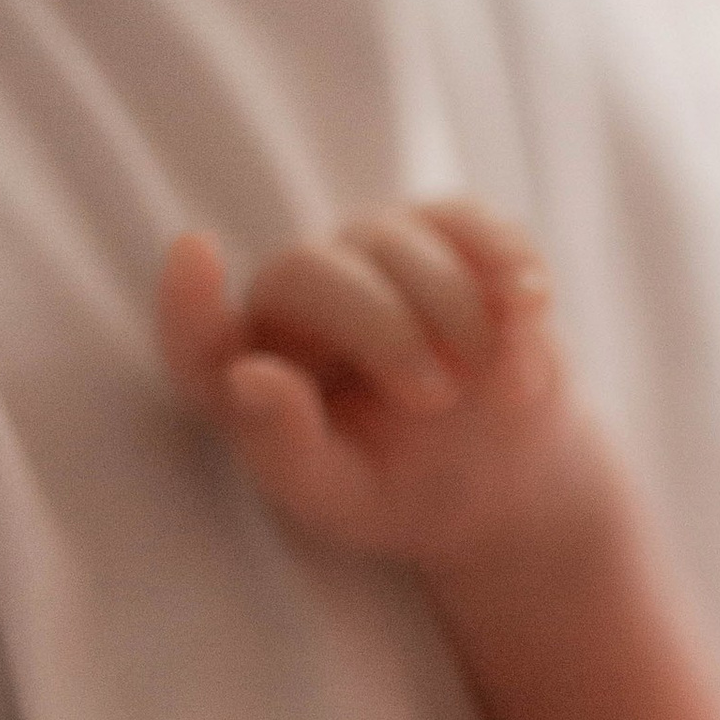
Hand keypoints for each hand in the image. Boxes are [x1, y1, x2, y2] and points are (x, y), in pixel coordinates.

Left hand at [159, 197, 596, 572]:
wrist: (499, 479)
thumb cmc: (398, 492)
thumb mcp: (340, 497)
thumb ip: (285, 449)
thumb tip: (247, 379)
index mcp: (249, 371)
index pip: (198, 338)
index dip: (189, 301)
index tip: (196, 252)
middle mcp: (297, 298)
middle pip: (313, 271)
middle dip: (381, 329)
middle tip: (434, 401)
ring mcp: (371, 254)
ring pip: (397, 239)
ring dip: (455, 310)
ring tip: (501, 389)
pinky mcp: (445, 237)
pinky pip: (469, 222)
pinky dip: (504, 260)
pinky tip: (531, 306)